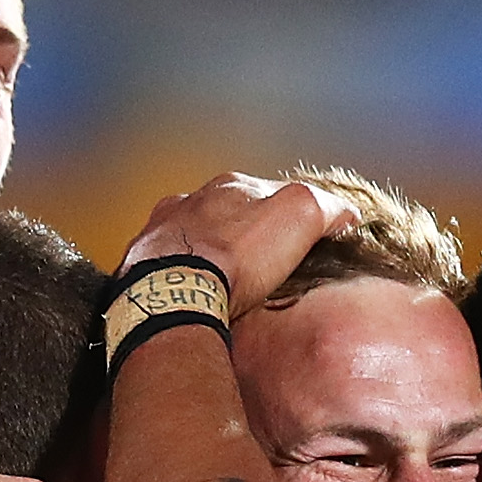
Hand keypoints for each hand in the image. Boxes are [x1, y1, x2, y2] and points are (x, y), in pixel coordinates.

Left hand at [118, 172, 362, 315]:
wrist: (172, 296)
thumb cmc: (236, 257)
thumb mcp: (298, 217)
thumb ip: (324, 206)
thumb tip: (345, 210)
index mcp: (226, 186)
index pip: (268, 192)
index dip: (290, 215)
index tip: (302, 240)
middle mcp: (186, 203)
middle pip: (223, 214)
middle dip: (239, 234)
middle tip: (258, 266)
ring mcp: (156, 235)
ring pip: (188, 238)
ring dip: (204, 255)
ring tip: (222, 284)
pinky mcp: (136, 269)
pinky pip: (163, 269)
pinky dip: (178, 279)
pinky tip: (189, 295)